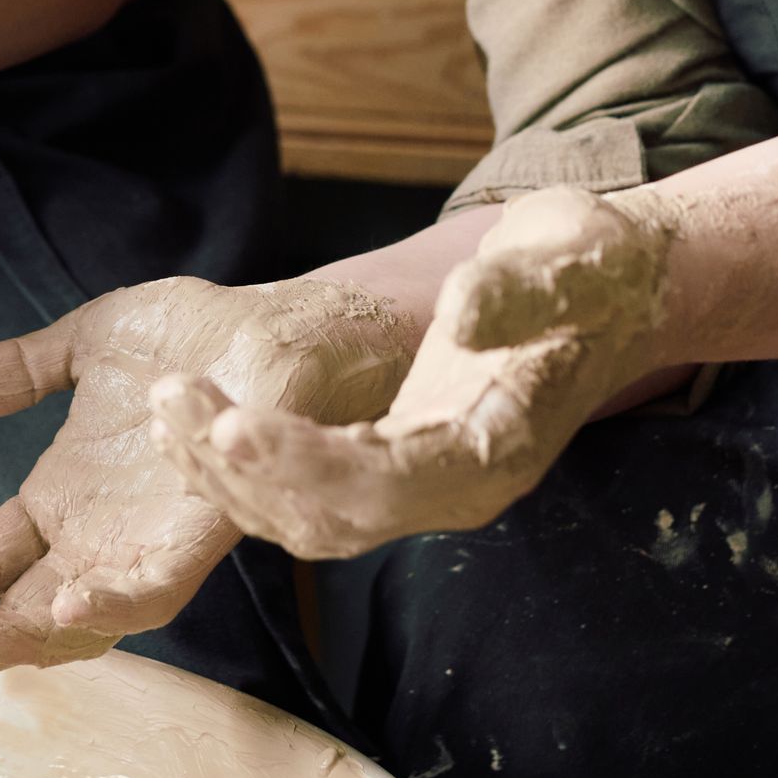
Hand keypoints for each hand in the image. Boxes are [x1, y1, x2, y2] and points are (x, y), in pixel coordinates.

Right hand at [0, 274, 416, 684]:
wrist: (274, 327)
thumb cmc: (193, 337)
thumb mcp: (90, 345)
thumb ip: (25, 370)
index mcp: (66, 500)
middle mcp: (101, 538)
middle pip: (22, 610)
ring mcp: (149, 547)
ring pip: (80, 621)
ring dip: (27, 636)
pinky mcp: (199, 541)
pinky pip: (154, 592)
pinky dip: (112, 603)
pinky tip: (71, 600)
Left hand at [150, 188, 673, 558]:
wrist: (613, 290)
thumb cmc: (596, 273)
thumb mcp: (575, 260)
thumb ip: (520, 291)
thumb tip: (462, 312)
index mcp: (495, 451)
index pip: (387, 483)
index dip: (306, 464)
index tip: (235, 427)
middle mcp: (452, 488)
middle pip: (331, 515)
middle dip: (240, 471)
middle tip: (169, 404)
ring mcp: (421, 484)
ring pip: (305, 516)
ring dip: (226, 474)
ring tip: (164, 410)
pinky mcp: (393, 461)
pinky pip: (305, 491)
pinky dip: (242, 467)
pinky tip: (193, 421)